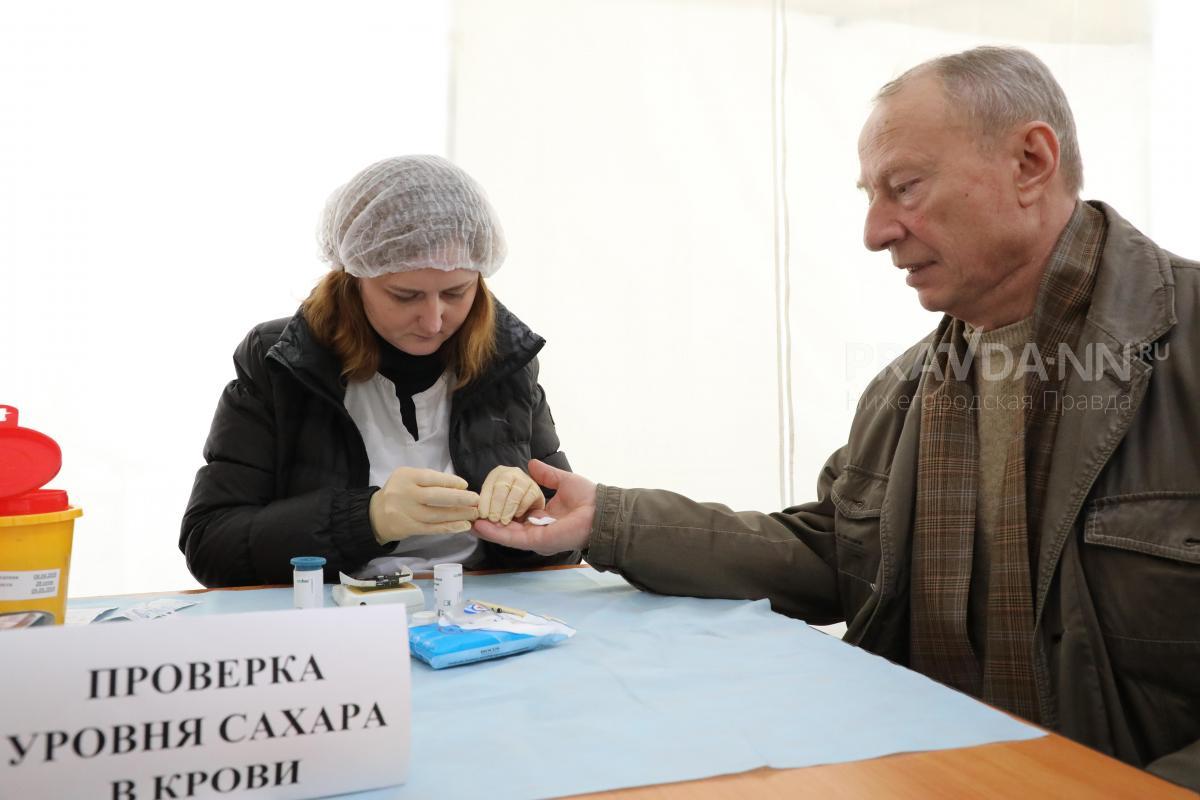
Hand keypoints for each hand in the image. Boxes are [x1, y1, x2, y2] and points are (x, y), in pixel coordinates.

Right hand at [368, 467, 479, 543]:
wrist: (376, 515)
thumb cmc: (399, 492)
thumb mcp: (409, 478)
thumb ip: (430, 480)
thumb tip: (459, 487)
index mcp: (406, 476)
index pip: (431, 477)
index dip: (450, 482)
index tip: (466, 485)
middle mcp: (405, 494)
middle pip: (435, 497)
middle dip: (459, 499)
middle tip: (476, 500)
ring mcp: (406, 512)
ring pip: (436, 515)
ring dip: (458, 515)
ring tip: (473, 514)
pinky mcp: (409, 528)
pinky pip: (432, 528)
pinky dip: (449, 528)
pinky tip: (463, 526)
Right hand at [472, 459, 595, 554]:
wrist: (602, 511)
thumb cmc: (588, 498)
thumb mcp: (563, 481)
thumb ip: (547, 475)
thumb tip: (531, 464)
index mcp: (542, 517)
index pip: (515, 513)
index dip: (499, 507)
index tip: (483, 499)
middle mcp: (536, 529)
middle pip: (506, 526)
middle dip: (487, 518)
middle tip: (468, 511)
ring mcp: (535, 537)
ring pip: (504, 533)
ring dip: (486, 527)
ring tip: (466, 519)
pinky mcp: (536, 541)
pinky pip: (511, 538)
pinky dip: (495, 532)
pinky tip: (479, 525)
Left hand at [478, 465, 545, 524]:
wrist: (526, 517)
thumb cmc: (504, 514)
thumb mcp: (490, 514)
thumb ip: (481, 518)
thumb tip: (471, 524)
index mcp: (496, 475)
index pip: (488, 486)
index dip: (484, 501)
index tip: (482, 515)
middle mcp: (511, 473)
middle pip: (502, 486)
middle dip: (496, 504)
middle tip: (493, 519)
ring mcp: (525, 479)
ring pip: (516, 491)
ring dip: (508, 507)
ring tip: (503, 521)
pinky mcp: (536, 489)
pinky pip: (528, 496)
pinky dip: (521, 507)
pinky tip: (516, 515)